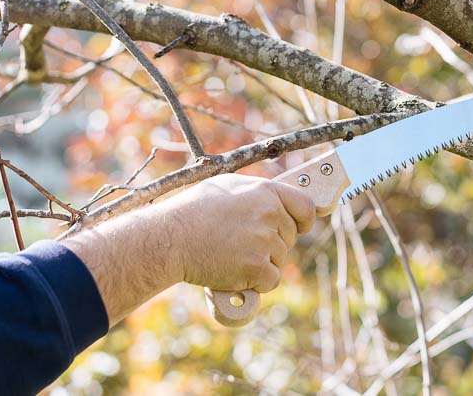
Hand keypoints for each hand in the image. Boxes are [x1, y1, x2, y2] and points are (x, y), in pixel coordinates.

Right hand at [164, 173, 315, 292]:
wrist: (168, 239)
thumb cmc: (191, 212)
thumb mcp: (227, 188)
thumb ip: (256, 195)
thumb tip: (277, 203)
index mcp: (265, 191)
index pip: (305, 206)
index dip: (304, 220)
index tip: (301, 227)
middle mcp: (270, 213)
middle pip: (289, 237)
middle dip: (271, 244)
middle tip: (241, 245)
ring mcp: (264, 240)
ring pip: (279, 260)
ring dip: (261, 264)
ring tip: (230, 256)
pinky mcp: (256, 266)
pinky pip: (271, 280)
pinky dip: (256, 283)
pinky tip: (234, 273)